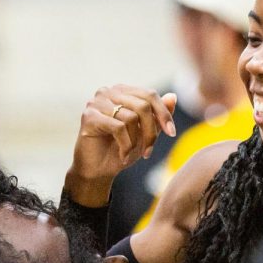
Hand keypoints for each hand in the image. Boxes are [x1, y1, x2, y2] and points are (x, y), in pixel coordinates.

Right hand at [66, 85, 176, 206]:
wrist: (97, 170)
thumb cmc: (121, 149)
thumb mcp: (145, 133)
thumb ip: (157, 115)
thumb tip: (173, 97)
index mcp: (122, 91)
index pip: (150, 95)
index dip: (164, 114)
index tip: (171, 133)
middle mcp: (108, 92)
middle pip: (143, 106)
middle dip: (151, 132)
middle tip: (148, 151)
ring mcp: (97, 103)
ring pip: (132, 117)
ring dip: (136, 141)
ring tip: (131, 154)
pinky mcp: (89, 116)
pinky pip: (118, 128)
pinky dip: (125, 146)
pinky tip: (123, 156)